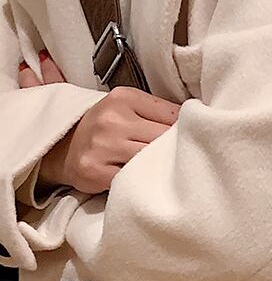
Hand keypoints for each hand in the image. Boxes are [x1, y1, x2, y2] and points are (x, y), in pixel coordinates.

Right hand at [20, 50, 180, 193]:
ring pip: (151, 159)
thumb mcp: (128, 108)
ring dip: (162, 168)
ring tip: (165, 171)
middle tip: (183, 159)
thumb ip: (159, 113)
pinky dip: (143, 183)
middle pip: (164, 138)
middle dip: (176, 150)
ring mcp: (102, 145)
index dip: (185, 131)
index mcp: (124, 97)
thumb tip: (199, 123)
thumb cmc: (107, 129)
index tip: (191, 140)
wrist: (63, 147)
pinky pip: (133, 179)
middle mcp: (112, 119)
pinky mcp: (95, 170)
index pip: (173, 115)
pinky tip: (145, 181)